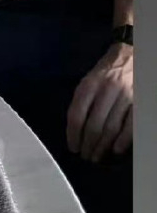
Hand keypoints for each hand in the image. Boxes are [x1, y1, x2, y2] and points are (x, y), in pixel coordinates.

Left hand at [66, 42, 132, 161]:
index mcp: (90, 83)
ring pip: (111, 128)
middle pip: (94, 124)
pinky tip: (116, 150)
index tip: (72, 146)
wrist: (133, 56)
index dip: (73, 133)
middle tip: (85, 155)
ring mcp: (125, 97)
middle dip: (87, 144)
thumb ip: (83, 98)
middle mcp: (107, 90)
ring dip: (102, 146)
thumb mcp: (90, 78)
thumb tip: (74, 125)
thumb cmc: (107, 70)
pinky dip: (123, 141)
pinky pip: (131, 126)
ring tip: (96, 156)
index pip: (77, 113)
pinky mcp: (140, 102)